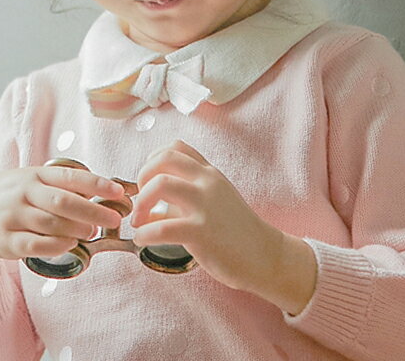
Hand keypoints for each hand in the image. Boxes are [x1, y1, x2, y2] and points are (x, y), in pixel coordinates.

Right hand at [0, 165, 125, 261]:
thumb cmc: (12, 194)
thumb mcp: (33, 180)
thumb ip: (62, 185)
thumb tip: (104, 192)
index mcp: (36, 175)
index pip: (72, 177)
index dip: (98, 184)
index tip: (119, 192)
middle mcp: (25, 193)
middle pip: (64, 201)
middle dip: (93, 211)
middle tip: (113, 219)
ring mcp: (14, 217)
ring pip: (51, 223)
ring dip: (77, 229)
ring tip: (92, 232)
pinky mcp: (6, 240)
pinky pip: (35, 244)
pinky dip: (56, 245)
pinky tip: (70, 245)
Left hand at [130, 140, 284, 292]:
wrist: (265, 256)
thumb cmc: (235, 232)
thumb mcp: (212, 202)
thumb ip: (182, 198)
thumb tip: (146, 208)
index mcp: (209, 174)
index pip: (176, 148)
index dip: (153, 160)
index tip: (148, 180)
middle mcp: (207, 182)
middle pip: (164, 159)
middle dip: (142, 177)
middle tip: (140, 199)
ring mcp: (205, 205)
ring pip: (160, 184)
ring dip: (141, 203)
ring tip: (139, 221)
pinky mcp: (202, 232)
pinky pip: (162, 227)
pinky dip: (144, 233)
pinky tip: (142, 240)